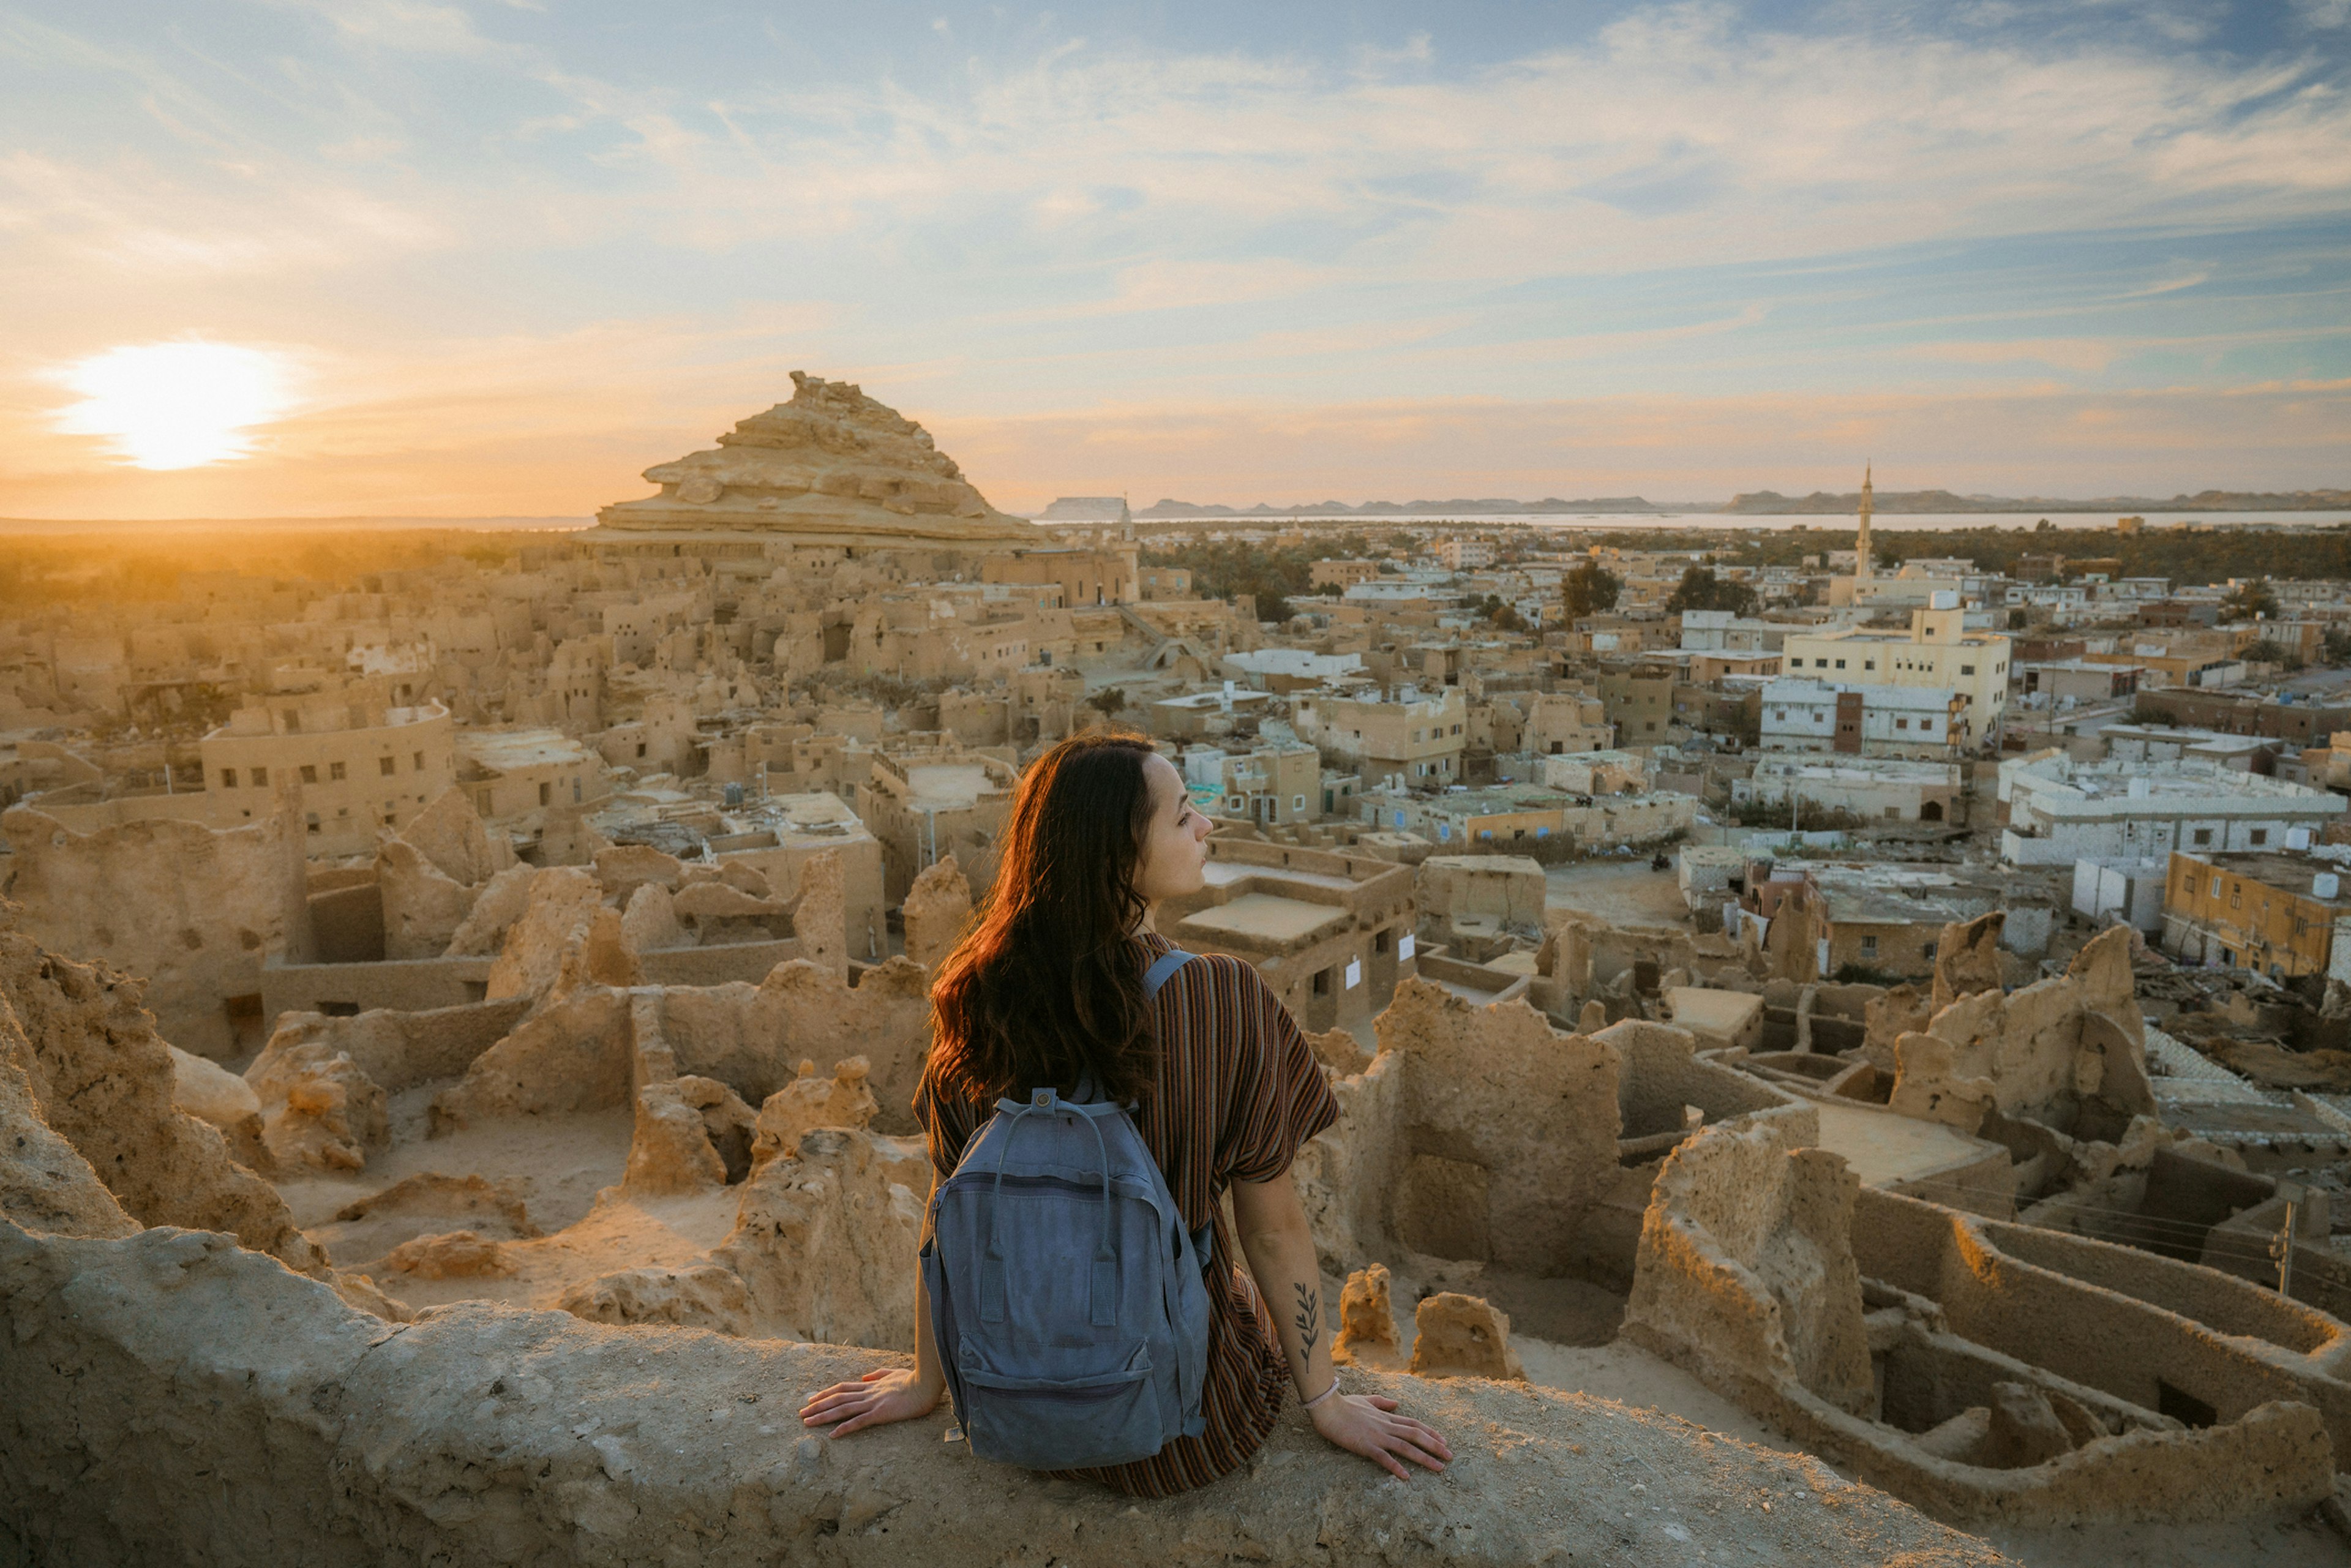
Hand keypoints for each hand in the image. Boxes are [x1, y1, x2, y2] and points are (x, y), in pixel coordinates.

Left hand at [798, 1367, 940, 1436]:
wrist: (926, 1385)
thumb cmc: (914, 1380)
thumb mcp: (894, 1372)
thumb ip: (878, 1374)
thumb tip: (864, 1376)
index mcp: (870, 1385)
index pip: (842, 1388)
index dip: (826, 1393)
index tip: (812, 1399)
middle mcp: (867, 1393)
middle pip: (837, 1398)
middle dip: (817, 1406)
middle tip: (801, 1414)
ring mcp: (873, 1403)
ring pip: (842, 1409)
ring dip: (823, 1416)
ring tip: (807, 1422)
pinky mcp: (880, 1414)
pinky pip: (858, 1422)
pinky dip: (844, 1428)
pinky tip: (832, 1435)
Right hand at [1307, 1389, 1451, 1478]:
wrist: (1328, 1408)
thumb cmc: (1344, 1404)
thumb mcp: (1366, 1400)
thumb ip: (1382, 1402)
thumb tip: (1396, 1404)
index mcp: (1386, 1417)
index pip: (1414, 1424)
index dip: (1430, 1432)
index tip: (1444, 1441)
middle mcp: (1386, 1426)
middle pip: (1416, 1435)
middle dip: (1435, 1446)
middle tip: (1450, 1456)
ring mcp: (1377, 1436)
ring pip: (1406, 1447)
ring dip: (1424, 1458)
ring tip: (1439, 1468)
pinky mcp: (1365, 1445)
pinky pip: (1384, 1458)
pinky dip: (1396, 1467)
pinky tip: (1406, 1477)